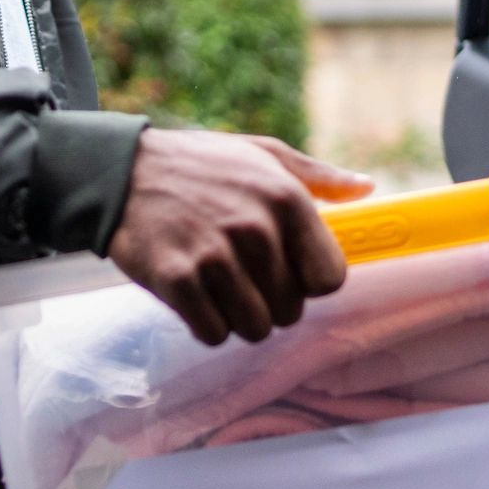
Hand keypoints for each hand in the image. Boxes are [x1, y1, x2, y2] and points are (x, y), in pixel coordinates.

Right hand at [106, 130, 373, 346]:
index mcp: (285, 198)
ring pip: (254, 329)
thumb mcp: (262, 155)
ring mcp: (214, 256)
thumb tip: (366, 189)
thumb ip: (318, 176)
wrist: (121, 171)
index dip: (308, 282)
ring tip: (217, 285)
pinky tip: (193, 294)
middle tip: (241, 276)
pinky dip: (204, 323)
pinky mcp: (177, 279)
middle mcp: (255, 228)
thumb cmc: (199, 166)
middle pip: (291, 311)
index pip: (329, 278)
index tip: (287, 272)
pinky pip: (213, 333)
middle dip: (270, 302)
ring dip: (237, 317)